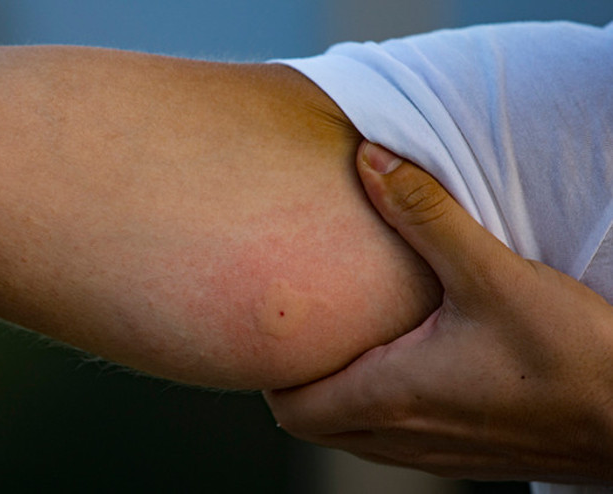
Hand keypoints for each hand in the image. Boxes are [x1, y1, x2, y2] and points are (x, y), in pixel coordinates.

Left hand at [265, 141, 612, 483]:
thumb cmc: (573, 358)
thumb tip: (368, 160)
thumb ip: (425, 215)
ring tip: (348, 343)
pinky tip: (404, 366)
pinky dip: (376, 411)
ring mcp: (434, 454)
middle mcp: (402, 436)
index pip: (292, 410)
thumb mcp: (493, 275)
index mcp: (391, 397)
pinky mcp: (465, 455)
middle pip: (312, 426)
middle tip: (306, 329)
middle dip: (298, 382)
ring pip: (351, 436)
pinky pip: (392, 442)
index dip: (271, 374)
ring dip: (335, 397)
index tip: (279, 330)